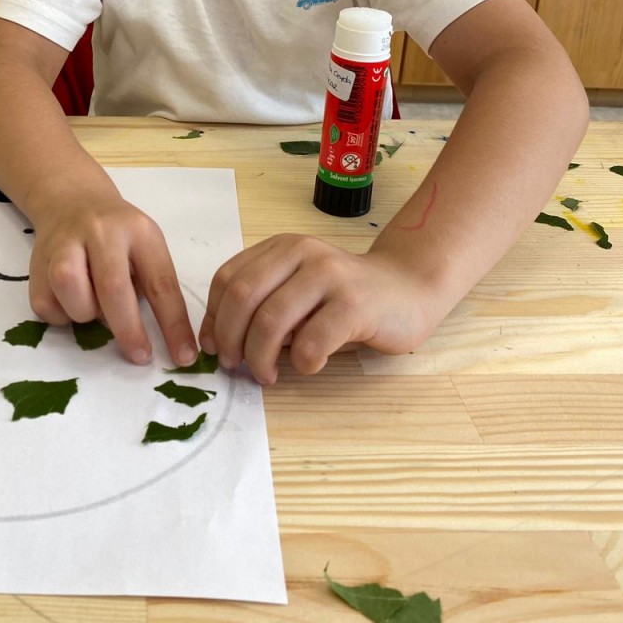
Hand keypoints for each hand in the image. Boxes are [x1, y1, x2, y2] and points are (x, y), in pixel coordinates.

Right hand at [28, 191, 197, 368]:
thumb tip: (161, 340)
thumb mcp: (145, 244)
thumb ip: (151, 283)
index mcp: (138, 230)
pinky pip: (46, 304)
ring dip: (85, 314)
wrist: (71, 200)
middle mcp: (100, 232)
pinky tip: (70, 301)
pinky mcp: (36, 262)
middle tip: (139, 355)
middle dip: (128, 330)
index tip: (183, 357)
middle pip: (113, 287)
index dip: (173, 324)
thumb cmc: (118, 234)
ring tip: (93, 308)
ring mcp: (64, 244)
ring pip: (70, 289)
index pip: (160, 282)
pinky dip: (61, 316)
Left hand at [199, 234, 439, 383]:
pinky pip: (311, 341)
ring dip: (259, 358)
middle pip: (242, 297)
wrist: (408, 289)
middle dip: (230, 339)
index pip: (227, 279)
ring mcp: (330, 275)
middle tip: (236, 366)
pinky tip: (308, 366)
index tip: (215, 348)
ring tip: (267, 375)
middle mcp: (302, 253)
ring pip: (270, 320)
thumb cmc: (344, 298)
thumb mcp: (297, 290)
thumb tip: (217, 341)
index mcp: (281, 248)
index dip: (213, 318)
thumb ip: (261, 304)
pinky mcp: (355, 304)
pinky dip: (302, 362)